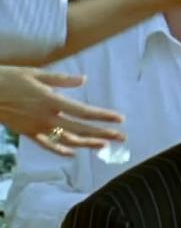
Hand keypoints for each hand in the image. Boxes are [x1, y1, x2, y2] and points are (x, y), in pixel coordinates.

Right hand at [0, 66, 125, 154]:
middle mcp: (46, 117)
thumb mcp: (35, 73)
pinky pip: (47, 145)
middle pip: (80, 129)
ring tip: (104, 145)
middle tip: (122, 137)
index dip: (103, 116)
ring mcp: (37, 127)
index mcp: (50, 100)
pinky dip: (61, 150)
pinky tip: (73, 153)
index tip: (120, 119)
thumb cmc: (8, 78)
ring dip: (87, 143)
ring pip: (67, 139)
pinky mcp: (27, 133)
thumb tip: (84, 80)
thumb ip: (61, 79)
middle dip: (103, 133)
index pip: (84, 111)